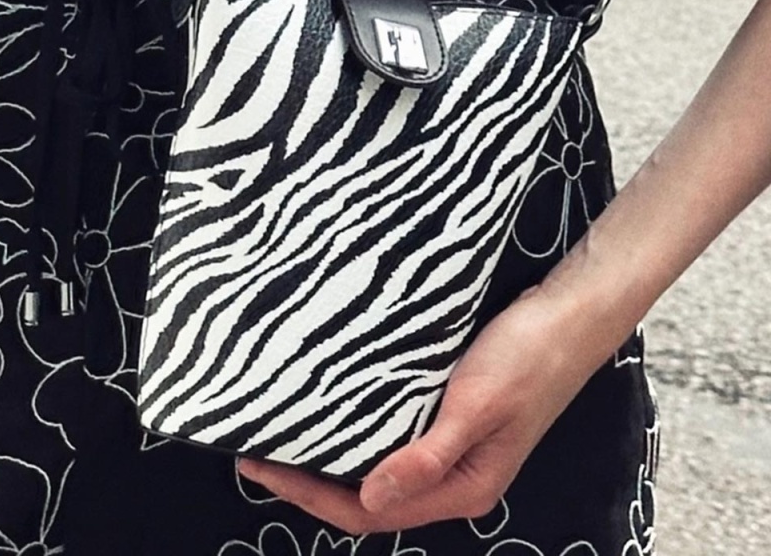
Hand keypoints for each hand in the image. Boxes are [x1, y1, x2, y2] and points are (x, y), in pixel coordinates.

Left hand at [237, 284, 608, 533]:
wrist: (569, 314)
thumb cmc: (529, 359)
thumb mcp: (477, 407)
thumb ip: (426, 457)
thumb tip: (371, 498)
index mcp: (462, 488)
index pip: (369, 511)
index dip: (310, 495)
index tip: (261, 467)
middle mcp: (453, 476)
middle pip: (369, 495)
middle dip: (311, 481)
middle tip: (257, 453)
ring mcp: (451, 445)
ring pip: (377, 463)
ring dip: (331, 455)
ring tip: (284, 432)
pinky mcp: (449, 413)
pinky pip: (392, 433)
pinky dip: (356, 428)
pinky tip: (332, 406)